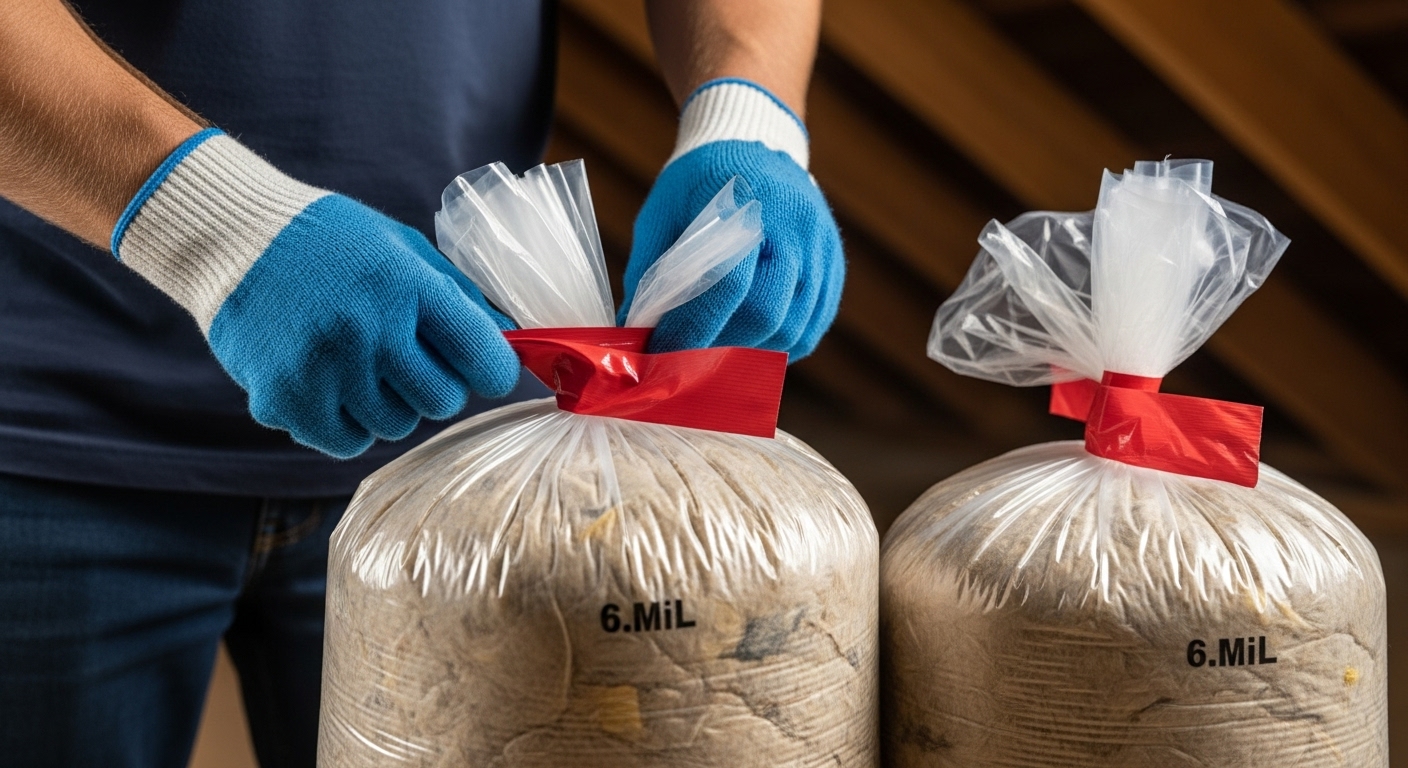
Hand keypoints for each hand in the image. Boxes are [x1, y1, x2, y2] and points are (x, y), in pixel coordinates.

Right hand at [113, 129, 519, 457]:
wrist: (234, 241)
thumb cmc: (333, 244)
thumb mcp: (403, 248)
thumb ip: (458, 296)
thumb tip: (512, 340)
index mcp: (405, 285)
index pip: (481, 354)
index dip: (493, 369)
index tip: (485, 367)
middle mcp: (367, 330)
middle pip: (442, 400)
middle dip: (438, 386)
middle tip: (412, 360)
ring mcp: (324, 369)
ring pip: (397, 425)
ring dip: (392, 403)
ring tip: (363, 364)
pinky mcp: (286, 401)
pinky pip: (349, 442)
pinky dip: (350, 422)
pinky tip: (333, 383)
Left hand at [620, 79, 842, 360]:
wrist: (753, 140)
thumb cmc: (698, 181)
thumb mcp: (662, 214)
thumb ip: (649, 272)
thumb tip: (635, 335)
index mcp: (743, 207)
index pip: (726, 285)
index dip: (694, 330)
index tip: (663, 356)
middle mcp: (792, 227)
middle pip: (766, 314)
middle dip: (723, 347)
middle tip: (691, 360)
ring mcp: (820, 246)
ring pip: (794, 327)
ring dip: (754, 352)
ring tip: (720, 353)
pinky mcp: (833, 262)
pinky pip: (814, 323)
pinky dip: (783, 345)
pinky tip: (755, 343)